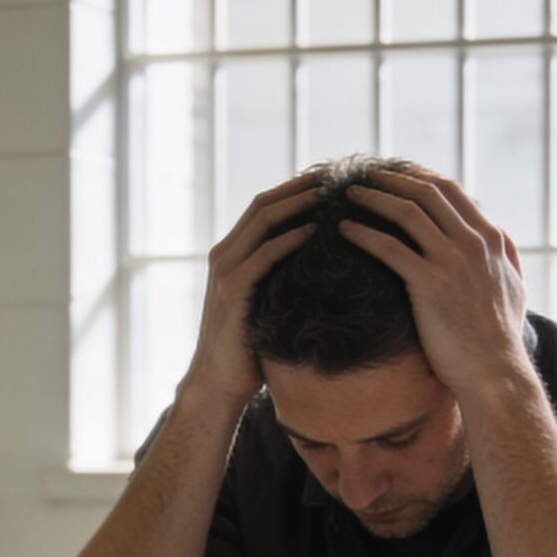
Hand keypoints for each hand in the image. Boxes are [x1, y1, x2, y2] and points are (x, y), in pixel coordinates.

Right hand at [174, 175, 319, 408]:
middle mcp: (224, 255)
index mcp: (232, 253)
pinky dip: (289, 239)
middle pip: (264, 204)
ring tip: (331, 192)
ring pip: (262, 221)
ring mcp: (225, 271)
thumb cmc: (250, 348)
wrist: (219, 382)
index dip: (296, 188)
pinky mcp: (233, 291)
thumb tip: (324, 265)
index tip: (331, 178)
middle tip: (337, 174)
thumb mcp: (267, 303)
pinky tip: (315, 231)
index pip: (265, 206)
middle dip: (301, 186)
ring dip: (298, 203)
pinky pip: (263, 255)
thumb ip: (282, 279)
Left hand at [340, 171, 531, 402]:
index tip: (394, 175)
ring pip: (406, 212)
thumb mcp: (514, 287)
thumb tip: (497, 234)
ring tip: (349, 194)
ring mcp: (452, 261)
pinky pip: (389, 247)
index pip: (451, 191)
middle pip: (427, 192)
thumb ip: (505, 256)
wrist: (495, 373)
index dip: (418, 177)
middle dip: (392, 179)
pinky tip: (344, 229)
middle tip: (366, 174)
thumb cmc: (499, 338)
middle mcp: (474, 243)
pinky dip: (363, 233)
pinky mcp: (430, 284)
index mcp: (492, 240)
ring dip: (374, 198)